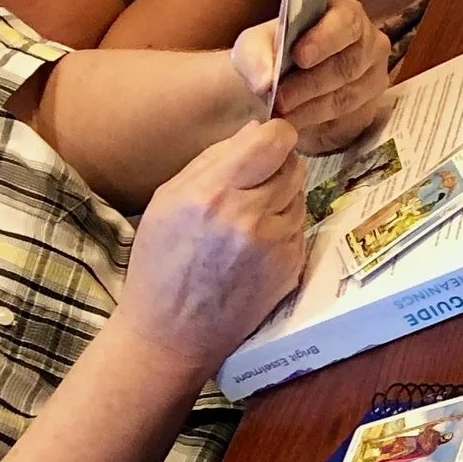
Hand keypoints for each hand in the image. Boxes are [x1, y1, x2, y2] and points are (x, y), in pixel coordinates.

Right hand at [120, 120, 307, 370]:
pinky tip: (254, 246)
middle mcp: (250, 217)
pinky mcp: (291, 267)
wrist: (173, 332)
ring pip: (300, 196)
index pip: (274, 141)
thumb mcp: (168, 200)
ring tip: (247, 219)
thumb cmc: (162, 262)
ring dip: (281, 198)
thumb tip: (256, 129)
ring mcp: (276, 245)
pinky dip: (283, 229)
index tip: (269, 140)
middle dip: (278, 167)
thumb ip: (213, 160)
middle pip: (294, 166)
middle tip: (253, 183)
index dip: (277, 134)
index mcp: (213, 193)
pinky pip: (300, 228)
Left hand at [230, 0, 391, 153]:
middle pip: (347, 66)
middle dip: (311, 85)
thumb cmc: (272, 54)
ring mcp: (373, 81)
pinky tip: (296, 126)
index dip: (324, 39)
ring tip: (281, 116)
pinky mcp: (368, 112)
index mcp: (347, 16)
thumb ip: (256, 57)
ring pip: (347, 99)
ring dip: (311, 110)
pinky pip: (348, 123)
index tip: (299, 57)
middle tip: (280, 99)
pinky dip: (320, 127)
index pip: (346, 24)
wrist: (278, 84)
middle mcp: (370, 46)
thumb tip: (265, 83)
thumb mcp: (253, 47)